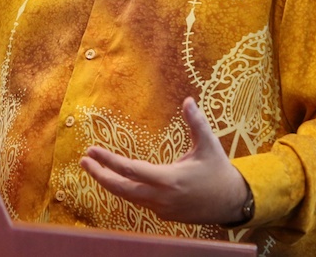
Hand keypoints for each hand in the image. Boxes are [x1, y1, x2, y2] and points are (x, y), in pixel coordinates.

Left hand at [79, 96, 249, 225]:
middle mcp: (161, 197)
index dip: (110, 160)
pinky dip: (125, 190)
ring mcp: (162, 208)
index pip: (131, 170)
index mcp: (170, 179)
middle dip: (100, 175)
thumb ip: (197, 123)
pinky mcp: (164, 214)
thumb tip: (188, 100)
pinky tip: (116, 179)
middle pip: (122, 188)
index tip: (93, 150)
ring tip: (93, 169)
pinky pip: (139, 201)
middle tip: (84, 161)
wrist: (232, 202)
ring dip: (109, 182)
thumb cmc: (219, 171)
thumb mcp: (209, 145)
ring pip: (128, 197)